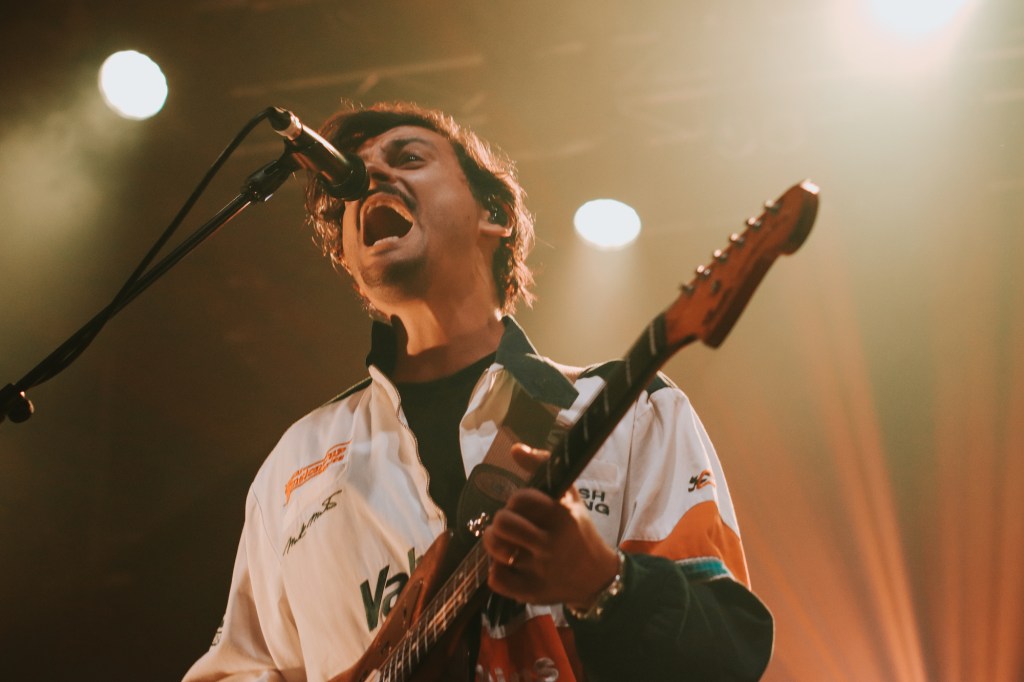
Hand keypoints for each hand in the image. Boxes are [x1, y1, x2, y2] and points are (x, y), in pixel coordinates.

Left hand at [481, 444, 619, 609]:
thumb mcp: (569, 496)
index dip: (516, 500)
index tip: (522, 507)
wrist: (598, 577)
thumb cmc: (578, 530)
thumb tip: (515, 449)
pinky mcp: (533, 592)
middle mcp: (552, 543)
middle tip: (508, 525)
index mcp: (563, 516)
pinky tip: (508, 565)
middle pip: (503, 524)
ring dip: (494, 544)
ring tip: (503, 542)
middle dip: (500, 521)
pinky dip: (496, 571)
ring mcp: (542, 570)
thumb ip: (543, 468)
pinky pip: (496, 579)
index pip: (521, 499)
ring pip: (497, 551)